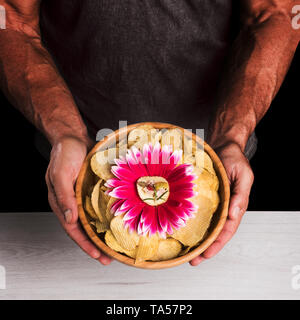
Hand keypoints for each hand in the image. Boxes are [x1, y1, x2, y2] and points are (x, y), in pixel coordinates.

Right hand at [45, 136, 111, 264]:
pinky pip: (98, 207)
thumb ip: (64, 196)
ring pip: (92, 220)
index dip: (84, 243)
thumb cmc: (65, 153)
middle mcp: (71, 203)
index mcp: (61, 202)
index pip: (72, 229)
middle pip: (83, 229)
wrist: (73, 137)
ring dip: (101, 233)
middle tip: (108, 258)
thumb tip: (70, 219)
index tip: (97, 255)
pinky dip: (105, 217)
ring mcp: (81, 197)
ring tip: (114, 246)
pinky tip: (116, 222)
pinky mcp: (90, 190)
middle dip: (95, 244)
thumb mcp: (61, 173)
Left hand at [190, 142, 253, 265]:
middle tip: (192, 261)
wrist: (222, 145)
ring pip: (204, 225)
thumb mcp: (243, 175)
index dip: (217, 244)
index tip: (205, 255)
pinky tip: (179, 229)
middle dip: (204, 248)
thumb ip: (241, 195)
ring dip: (195, 239)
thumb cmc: (234, 158)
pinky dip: (189, 222)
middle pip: (214, 232)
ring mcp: (212, 203)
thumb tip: (235, 215)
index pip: (227, 230)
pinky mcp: (201, 196)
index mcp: (235, 205)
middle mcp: (223, 207)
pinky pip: (195, 211)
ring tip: (184, 253)